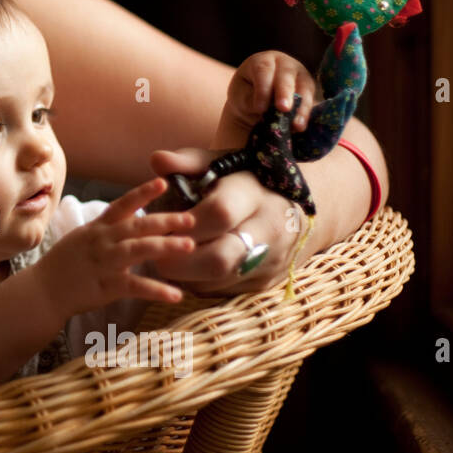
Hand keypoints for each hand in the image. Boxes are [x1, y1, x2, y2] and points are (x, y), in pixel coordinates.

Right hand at [45, 177, 196, 315]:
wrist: (43, 290)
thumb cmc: (66, 263)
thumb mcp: (84, 237)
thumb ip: (108, 227)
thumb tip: (133, 216)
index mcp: (98, 228)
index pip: (122, 204)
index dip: (143, 192)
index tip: (164, 182)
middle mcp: (102, 241)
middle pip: (137, 226)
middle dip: (166, 221)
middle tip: (191, 218)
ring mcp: (104, 262)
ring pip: (138, 250)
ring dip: (165, 246)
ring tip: (189, 245)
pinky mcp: (106, 286)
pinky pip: (135, 286)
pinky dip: (157, 290)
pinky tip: (176, 294)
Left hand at [148, 147, 308, 295]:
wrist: (296, 207)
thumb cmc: (246, 180)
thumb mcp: (221, 163)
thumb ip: (188, 162)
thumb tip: (157, 160)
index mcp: (255, 195)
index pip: (220, 214)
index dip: (185, 224)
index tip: (163, 225)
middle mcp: (269, 231)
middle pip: (219, 259)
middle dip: (179, 260)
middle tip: (157, 252)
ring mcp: (271, 261)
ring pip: (218, 281)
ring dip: (185, 275)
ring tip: (169, 258)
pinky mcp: (266, 283)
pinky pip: (225, 292)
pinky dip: (200, 282)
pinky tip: (189, 268)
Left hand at [216, 50, 318, 148]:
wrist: (255, 99)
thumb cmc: (245, 94)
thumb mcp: (240, 96)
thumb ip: (249, 100)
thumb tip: (263, 109)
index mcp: (262, 60)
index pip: (263, 71)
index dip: (262, 89)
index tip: (259, 108)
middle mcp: (284, 64)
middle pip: (286, 76)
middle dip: (284, 93)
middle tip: (283, 109)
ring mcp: (299, 74)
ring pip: (303, 87)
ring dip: (300, 107)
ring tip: (295, 125)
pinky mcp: (308, 89)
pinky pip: (309, 100)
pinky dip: (304, 115)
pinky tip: (299, 127)